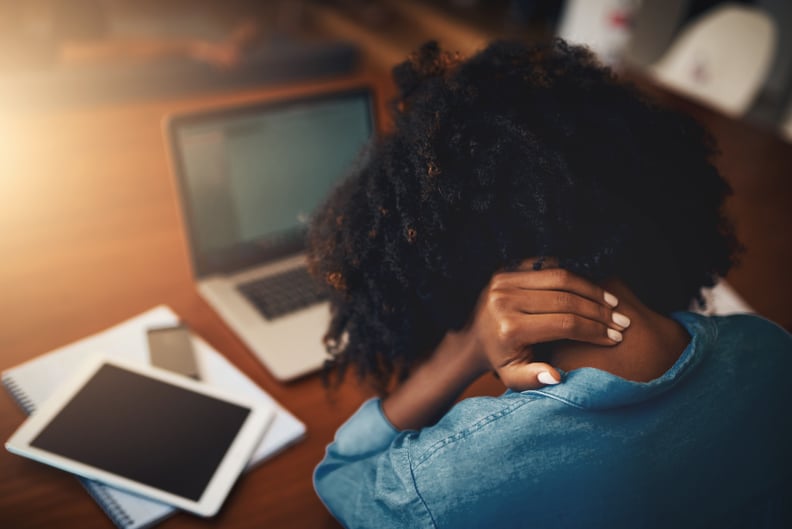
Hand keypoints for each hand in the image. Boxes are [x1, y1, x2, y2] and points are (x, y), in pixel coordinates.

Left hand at [465, 259, 628, 390]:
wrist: (473, 337)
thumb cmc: (500, 360)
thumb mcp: (513, 377)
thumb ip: (533, 379)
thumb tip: (555, 376)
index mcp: (510, 328)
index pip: (564, 324)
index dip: (594, 330)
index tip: (615, 337)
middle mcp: (505, 300)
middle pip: (565, 299)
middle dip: (599, 311)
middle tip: (622, 321)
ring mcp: (505, 280)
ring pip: (560, 277)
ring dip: (591, 289)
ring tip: (613, 303)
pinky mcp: (507, 268)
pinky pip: (549, 266)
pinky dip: (574, 276)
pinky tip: (593, 289)